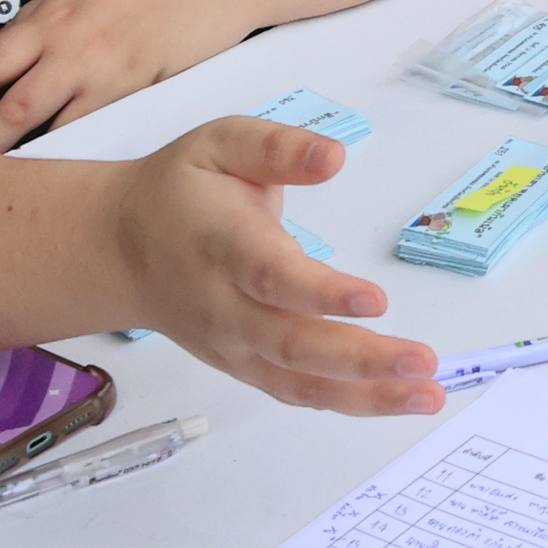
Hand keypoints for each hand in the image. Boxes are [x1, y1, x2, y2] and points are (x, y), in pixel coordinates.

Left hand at [0, 0, 246, 150]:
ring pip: (55, 126)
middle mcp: (74, 46)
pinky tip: (57, 176)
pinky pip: (98, 129)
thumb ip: (26, 20)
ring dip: (22, 157)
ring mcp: (110, 73)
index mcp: (52, 15)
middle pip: (13, 106)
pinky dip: (72, 151)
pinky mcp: (143, 91)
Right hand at [103, 121, 442, 416]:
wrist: (119, 250)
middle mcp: (227, 307)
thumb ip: (277, 148)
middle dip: (362, 360)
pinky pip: (296, 392)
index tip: (376, 300)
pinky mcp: (244, 366)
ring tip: (428, 394)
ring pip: (299, 382)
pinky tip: (396, 400)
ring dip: (367, 394)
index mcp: (224, 246)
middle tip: (424, 364)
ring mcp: (234, 346)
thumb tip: (334, 157)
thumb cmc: (179, 190)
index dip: (321, 293)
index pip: (271, 277)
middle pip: (293, 344)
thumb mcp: (221, 144)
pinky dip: (346, 403)